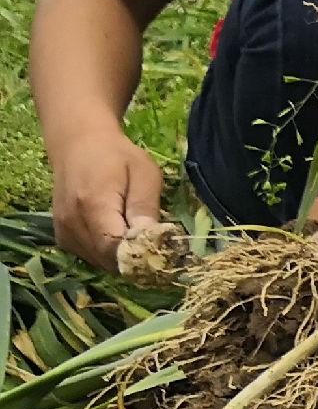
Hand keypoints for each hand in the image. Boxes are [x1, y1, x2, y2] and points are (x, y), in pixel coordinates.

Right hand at [51, 125, 163, 272]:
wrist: (78, 146)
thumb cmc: (117, 156)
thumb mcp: (144, 173)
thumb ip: (145, 207)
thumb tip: (152, 240)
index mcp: (93, 206)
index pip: (116, 249)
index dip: (141, 257)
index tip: (163, 251)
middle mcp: (73, 224)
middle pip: (108, 260)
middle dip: (136, 260)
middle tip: (157, 245)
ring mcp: (64, 233)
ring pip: (100, 262)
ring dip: (122, 258)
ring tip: (138, 237)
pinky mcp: (62, 238)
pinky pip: (90, 257)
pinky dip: (108, 253)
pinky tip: (119, 234)